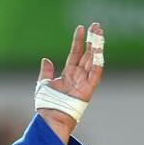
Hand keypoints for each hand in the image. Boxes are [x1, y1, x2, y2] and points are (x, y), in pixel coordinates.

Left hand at [36, 22, 104, 144]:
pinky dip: (97, 64)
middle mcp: (78, 76)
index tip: (81, 28)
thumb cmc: (47, 104)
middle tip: (97, 26)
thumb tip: (45, 59)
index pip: (75, 53)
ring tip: (100, 34)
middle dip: (93, 40)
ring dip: (97, 47)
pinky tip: (99, 52)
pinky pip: (95, 75)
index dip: (78, 41)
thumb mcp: (43, 84)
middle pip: (87, 54)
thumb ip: (46, 72)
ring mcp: (84, 82)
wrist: (50, 118)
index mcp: (68, 73)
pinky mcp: (88, 90)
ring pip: (93, 61)